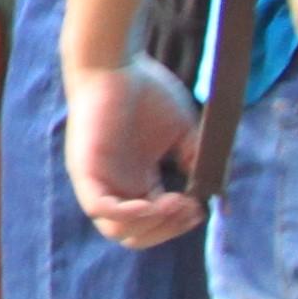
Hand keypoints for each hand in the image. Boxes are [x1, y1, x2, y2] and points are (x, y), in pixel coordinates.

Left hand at [64, 64, 205, 250]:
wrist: (115, 63)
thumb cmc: (145, 90)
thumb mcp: (181, 131)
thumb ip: (195, 161)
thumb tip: (213, 193)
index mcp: (137, 180)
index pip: (155, 223)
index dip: (178, 225)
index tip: (200, 209)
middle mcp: (116, 186)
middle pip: (136, 235)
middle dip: (167, 230)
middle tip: (189, 208)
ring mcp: (98, 180)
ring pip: (117, 230)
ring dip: (151, 226)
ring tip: (173, 202)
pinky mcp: (84, 169)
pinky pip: (99, 208)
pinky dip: (126, 215)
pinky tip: (151, 203)